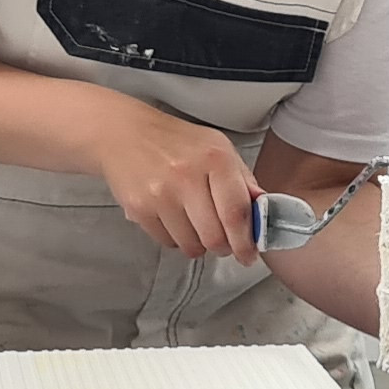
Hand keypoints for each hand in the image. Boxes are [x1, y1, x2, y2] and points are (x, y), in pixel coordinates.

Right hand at [94, 105, 259, 262]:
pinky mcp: (139, 209)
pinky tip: (174, 220)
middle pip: (215, 237)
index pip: (237, 213)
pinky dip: (176, 239)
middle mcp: (187, 176)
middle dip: (223, 248)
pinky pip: (168, 243)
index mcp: (215, 158)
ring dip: (199, 245)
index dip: (246, 242)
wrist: (124, 133)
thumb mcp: (217, 148)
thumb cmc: (176, 142)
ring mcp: (161, 194)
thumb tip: (264, 212)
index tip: (249, 254)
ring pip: (192, 246)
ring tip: (195, 225)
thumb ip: (243, 180)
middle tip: (223, 244)